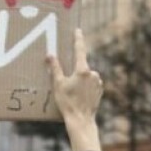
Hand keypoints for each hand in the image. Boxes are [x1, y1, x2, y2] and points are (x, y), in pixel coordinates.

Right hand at [47, 29, 102, 150]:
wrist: (81, 120)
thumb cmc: (68, 103)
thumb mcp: (58, 84)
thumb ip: (55, 68)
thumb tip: (50, 55)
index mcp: (83, 70)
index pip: (79, 50)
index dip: (77, 39)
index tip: (78, 31)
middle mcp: (93, 74)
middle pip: (81, 67)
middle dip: (74, 72)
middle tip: (67, 85)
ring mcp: (98, 82)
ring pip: (86, 76)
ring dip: (80, 81)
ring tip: (72, 95)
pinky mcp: (100, 90)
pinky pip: (91, 84)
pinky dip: (85, 87)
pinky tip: (79, 97)